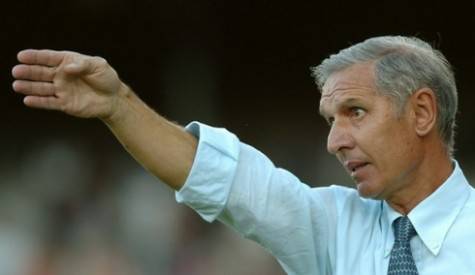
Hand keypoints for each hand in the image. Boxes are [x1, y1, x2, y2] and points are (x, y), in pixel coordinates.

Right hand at [12, 49, 127, 118]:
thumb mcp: (98, 66)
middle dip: (28, 72)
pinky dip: (39, 102)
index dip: (35, 57)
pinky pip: (49, 102)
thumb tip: (67, 68)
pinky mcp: (65, 104)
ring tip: (17, 85)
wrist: (114, 98)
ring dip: (29, 87)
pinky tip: (28, 100)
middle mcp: (61, 75)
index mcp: (67, 62)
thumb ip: (83, 65)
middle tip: (16, 71)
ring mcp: (62, 90)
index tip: (22, 56)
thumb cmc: (106, 78)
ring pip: (42, 88)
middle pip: (41, 73)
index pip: (48, 58)